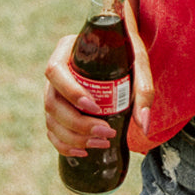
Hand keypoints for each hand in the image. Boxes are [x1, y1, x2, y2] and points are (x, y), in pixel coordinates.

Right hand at [43, 6, 153, 156]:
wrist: (122, 44)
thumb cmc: (128, 49)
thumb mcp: (138, 62)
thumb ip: (144, 90)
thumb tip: (144, 125)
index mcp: (68, 49)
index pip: (55, 71)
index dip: (71, 93)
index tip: (95, 107)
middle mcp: (56, 70)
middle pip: (52, 102)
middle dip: (77, 124)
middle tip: (106, 133)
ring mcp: (54, 90)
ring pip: (50, 119)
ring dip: (73, 138)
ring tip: (102, 144)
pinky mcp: (58, 106)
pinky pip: (51, 129)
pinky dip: (64, 144)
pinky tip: (83, 151)